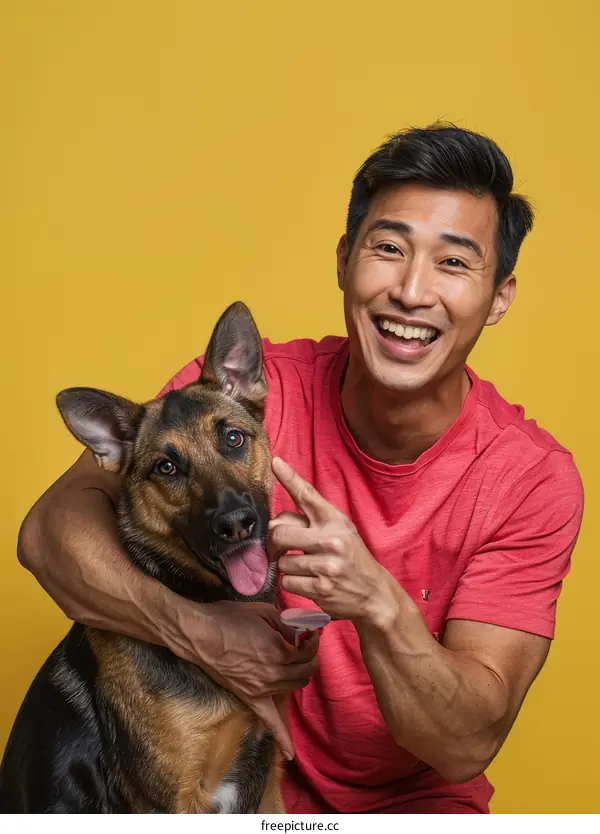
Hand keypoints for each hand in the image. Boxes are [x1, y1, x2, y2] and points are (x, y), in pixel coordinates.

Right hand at [162, 597, 318, 759]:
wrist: (199, 635)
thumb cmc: (230, 619)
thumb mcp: (265, 612)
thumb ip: (289, 624)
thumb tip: (303, 631)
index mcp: (279, 651)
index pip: (309, 652)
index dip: (312, 641)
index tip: (308, 633)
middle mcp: (273, 674)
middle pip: (306, 672)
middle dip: (309, 658)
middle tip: (302, 646)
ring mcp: (262, 689)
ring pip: (294, 688)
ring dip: (299, 676)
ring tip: (293, 663)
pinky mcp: (249, 698)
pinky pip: (268, 722)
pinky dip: (281, 738)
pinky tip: (290, 753)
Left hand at [268, 457, 395, 623]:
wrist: (374, 594)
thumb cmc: (351, 558)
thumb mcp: (340, 532)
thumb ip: (310, 523)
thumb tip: (273, 524)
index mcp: (335, 520)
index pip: (307, 495)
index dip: (289, 478)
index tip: (275, 462)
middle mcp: (331, 539)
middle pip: (280, 532)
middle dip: (275, 542)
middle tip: (281, 548)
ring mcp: (326, 564)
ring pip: (282, 561)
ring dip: (288, 566)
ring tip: (307, 568)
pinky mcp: (321, 588)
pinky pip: (288, 582)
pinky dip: (294, 584)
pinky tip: (310, 582)